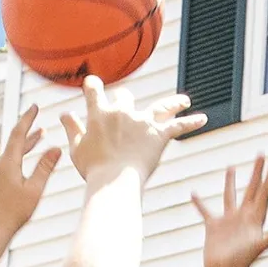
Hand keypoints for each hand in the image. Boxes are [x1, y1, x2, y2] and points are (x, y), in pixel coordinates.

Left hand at [0, 105, 61, 237]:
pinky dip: (17, 159)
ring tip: (38, 140)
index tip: (35, 107)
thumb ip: (45, 167)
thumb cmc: (14, 213)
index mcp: (7, 162)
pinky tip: (24, 164)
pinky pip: (5, 164)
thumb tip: (56, 149)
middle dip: (29, 134)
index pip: (18, 133)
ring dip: (24, 147)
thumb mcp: (35, 189)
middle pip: (15, 143)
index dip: (28, 119)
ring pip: (10, 154)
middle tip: (41, 125)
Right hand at [60, 77, 204, 182]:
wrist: (114, 182)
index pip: (94, 89)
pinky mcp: (159, 134)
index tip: (93, 85)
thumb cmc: (93, 169)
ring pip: (161, 105)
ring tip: (184, 101)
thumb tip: (64, 113)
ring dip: (173, 102)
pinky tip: (203, 119)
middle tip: (127, 109)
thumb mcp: (76, 148)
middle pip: (125, 96)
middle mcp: (122, 112)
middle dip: (125, 100)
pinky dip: (192, 122)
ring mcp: (142, 121)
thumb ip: (71, 128)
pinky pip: (179, 126)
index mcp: (99, 113)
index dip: (93, 86)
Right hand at [192, 156, 267, 266]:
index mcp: (255, 218)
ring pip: (230, 196)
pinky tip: (193, 194)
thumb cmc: (243, 262)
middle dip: (256, 172)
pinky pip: (205, 211)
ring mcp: (228, 221)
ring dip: (230, 182)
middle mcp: (243, 217)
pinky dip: (199, 203)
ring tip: (231, 167)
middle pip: (251, 189)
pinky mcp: (213, 227)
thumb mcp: (261, 245)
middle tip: (261, 154)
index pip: (264, 193)